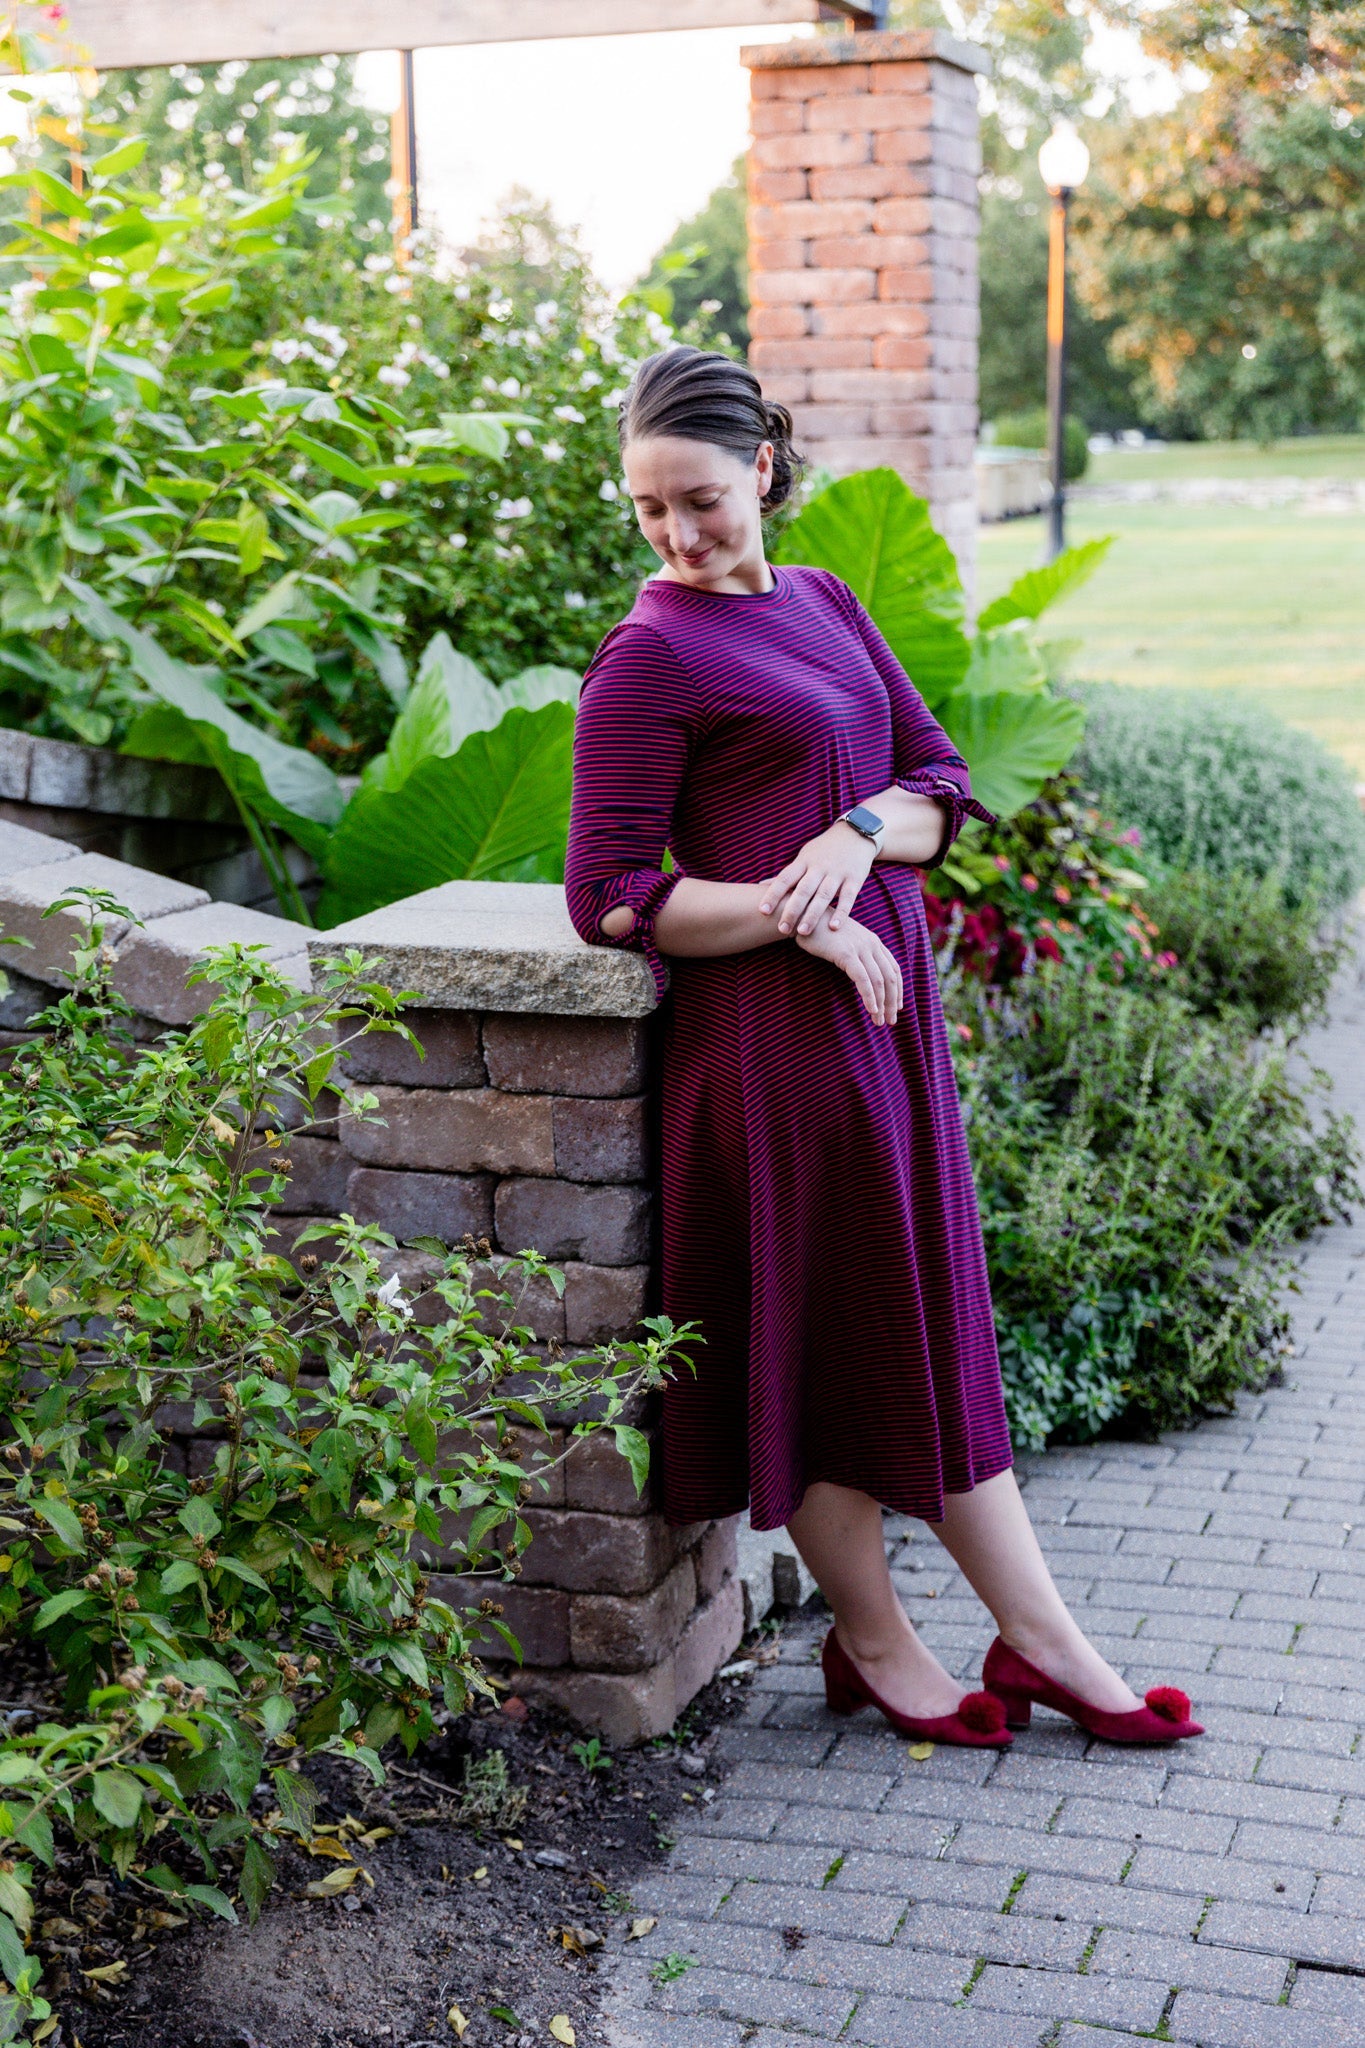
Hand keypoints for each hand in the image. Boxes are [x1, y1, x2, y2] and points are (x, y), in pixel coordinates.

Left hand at [758, 821, 874, 937]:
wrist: (855, 834)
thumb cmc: (823, 851)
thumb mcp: (804, 858)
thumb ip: (787, 874)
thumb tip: (761, 885)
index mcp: (803, 862)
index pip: (785, 878)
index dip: (773, 894)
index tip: (763, 911)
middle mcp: (819, 867)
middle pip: (803, 890)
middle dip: (792, 910)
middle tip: (782, 929)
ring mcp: (837, 873)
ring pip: (823, 895)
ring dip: (812, 914)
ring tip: (802, 931)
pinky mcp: (854, 879)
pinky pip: (847, 898)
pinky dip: (841, 912)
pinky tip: (833, 927)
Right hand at [795, 915, 902, 1026]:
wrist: (802, 916)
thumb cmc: (820, 932)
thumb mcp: (844, 941)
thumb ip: (856, 954)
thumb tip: (860, 974)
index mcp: (873, 941)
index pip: (894, 968)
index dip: (898, 989)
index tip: (897, 1007)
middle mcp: (871, 944)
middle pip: (890, 977)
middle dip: (892, 1002)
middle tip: (890, 1021)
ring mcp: (860, 948)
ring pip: (880, 980)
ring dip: (882, 1004)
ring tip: (879, 1021)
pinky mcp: (846, 953)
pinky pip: (863, 979)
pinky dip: (869, 996)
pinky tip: (871, 1009)